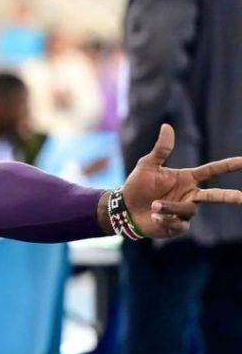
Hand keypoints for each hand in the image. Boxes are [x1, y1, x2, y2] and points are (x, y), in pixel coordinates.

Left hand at [122, 124, 241, 238]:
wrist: (124, 208)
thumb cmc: (137, 185)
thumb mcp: (148, 165)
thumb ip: (161, 149)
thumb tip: (167, 126)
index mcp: (187, 179)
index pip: (212, 171)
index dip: (228, 166)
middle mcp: (189, 195)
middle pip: (213, 196)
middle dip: (228, 197)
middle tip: (241, 198)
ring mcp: (183, 212)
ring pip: (188, 210)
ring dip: (171, 207)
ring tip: (154, 205)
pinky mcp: (176, 227)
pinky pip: (179, 224)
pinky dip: (167, 220)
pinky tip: (155, 217)